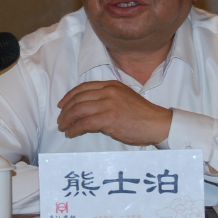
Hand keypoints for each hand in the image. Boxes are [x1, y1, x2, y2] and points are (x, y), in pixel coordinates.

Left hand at [57, 80, 172, 145]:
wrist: (156, 123)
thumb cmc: (142, 114)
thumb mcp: (124, 97)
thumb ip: (107, 98)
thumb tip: (87, 107)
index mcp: (111, 85)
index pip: (84, 87)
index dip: (69, 96)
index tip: (62, 104)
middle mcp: (108, 92)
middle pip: (78, 99)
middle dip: (66, 110)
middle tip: (60, 120)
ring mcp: (108, 104)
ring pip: (79, 110)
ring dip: (68, 120)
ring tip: (63, 127)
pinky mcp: (108, 118)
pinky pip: (84, 123)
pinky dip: (74, 128)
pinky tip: (71, 133)